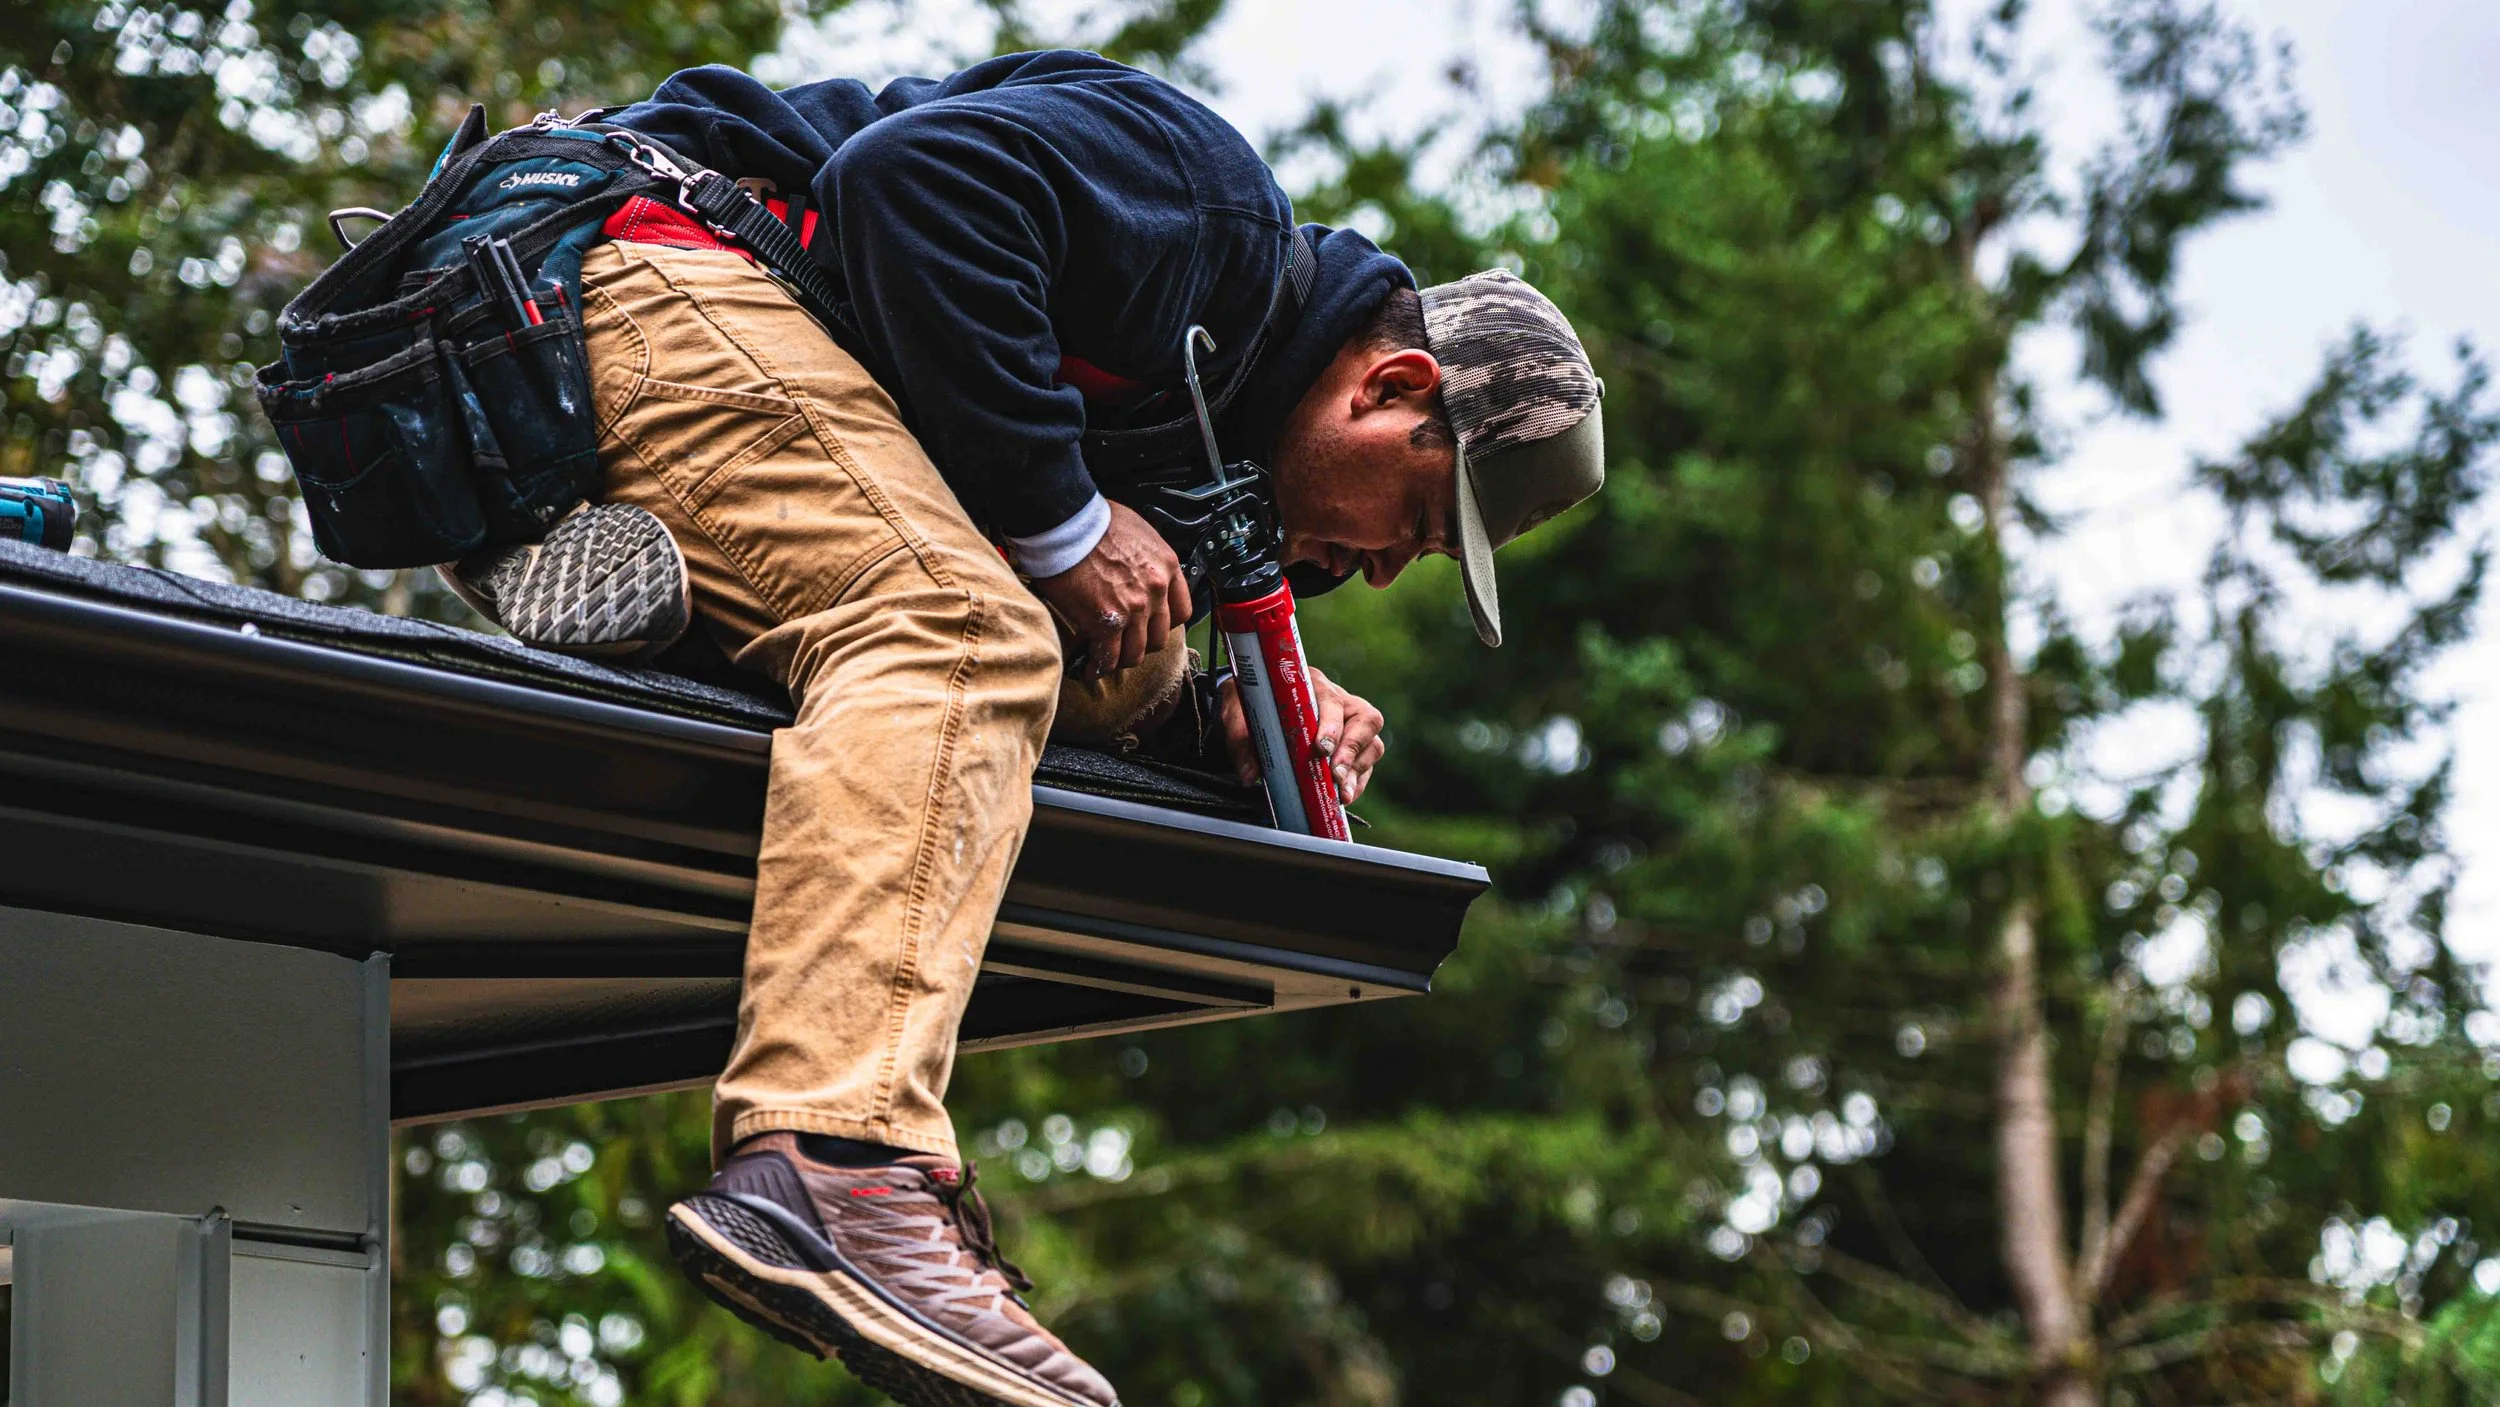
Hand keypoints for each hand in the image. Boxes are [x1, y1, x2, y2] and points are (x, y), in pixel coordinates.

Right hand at [1030, 501, 1191, 677]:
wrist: (1069, 524)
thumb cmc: (1094, 521)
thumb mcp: (1138, 531)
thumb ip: (1145, 557)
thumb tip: (1134, 568)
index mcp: (1166, 567)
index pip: (1182, 611)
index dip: (1165, 624)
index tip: (1151, 626)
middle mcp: (1156, 590)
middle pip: (1159, 637)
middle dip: (1142, 644)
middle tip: (1125, 644)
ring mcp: (1134, 609)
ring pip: (1136, 652)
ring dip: (1121, 658)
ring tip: (1107, 659)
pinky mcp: (1107, 622)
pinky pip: (1107, 657)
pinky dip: (1098, 666)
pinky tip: (1090, 667)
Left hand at [1218, 664, 1386, 803]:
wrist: (1251, 704)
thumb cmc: (1250, 703)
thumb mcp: (1237, 713)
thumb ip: (1240, 738)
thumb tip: (1250, 774)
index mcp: (1313, 685)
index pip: (1332, 701)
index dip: (1332, 726)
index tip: (1321, 749)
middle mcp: (1339, 702)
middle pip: (1366, 721)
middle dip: (1352, 752)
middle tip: (1336, 776)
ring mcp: (1349, 724)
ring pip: (1372, 744)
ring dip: (1358, 771)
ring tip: (1343, 794)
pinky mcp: (1352, 747)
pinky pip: (1366, 764)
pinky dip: (1358, 782)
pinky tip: (1344, 797)